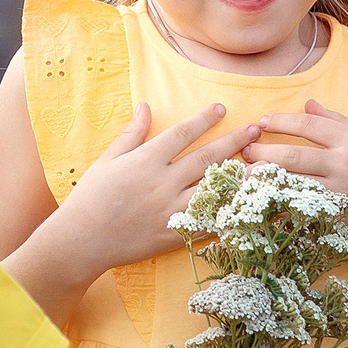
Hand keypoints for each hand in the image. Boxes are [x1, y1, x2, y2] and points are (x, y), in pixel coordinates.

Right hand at [47, 102, 257, 276]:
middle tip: (256, 130)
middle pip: (206, 158)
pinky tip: (249, 206)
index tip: (223, 108)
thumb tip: (145, 106)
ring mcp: (171, 210)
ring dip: (242, 178)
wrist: (81, 241)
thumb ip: (131, 134)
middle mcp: (163, 183)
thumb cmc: (90, 197)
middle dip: (233, 142)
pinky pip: (209, 223)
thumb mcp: (108, 160)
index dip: (204, 119)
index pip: (182, 134)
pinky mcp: (175, 234)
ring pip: (215, 191)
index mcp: (146, 161)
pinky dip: (229, 214)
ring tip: (266, 167)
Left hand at [243, 100, 347, 257]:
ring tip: (245, 176)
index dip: (281, 121)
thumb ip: (337, 122)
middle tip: (245, 151)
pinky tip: (262, 204)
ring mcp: (341, 192)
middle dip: (263, 152)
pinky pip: (301, 210)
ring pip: (292, 183)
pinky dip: (280, 207)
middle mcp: (345, 162)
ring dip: (264, 180)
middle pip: (293, 154)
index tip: (261, 122)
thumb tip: (308, 103)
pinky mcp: (337, 217)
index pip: (308, 124)